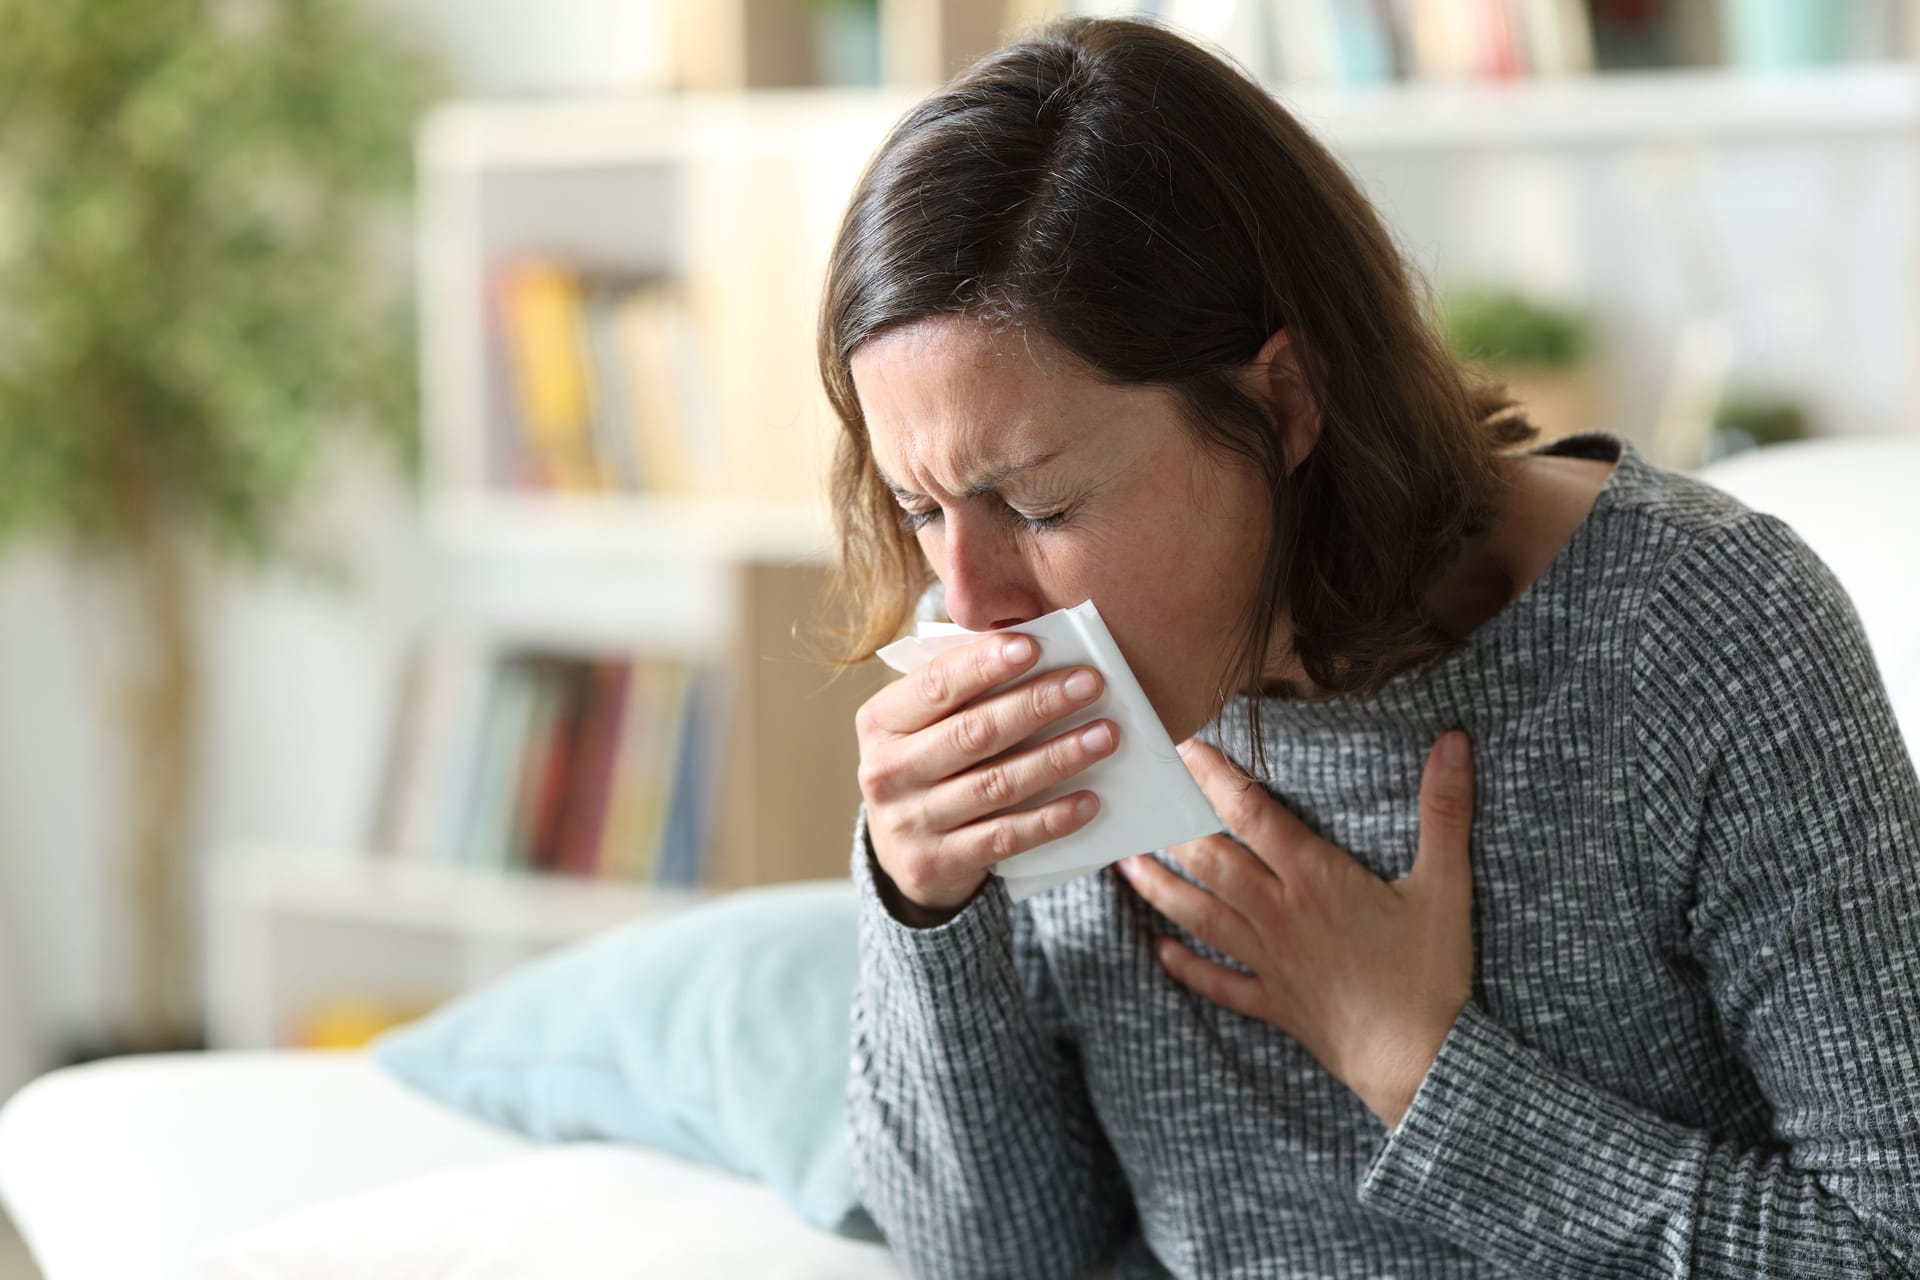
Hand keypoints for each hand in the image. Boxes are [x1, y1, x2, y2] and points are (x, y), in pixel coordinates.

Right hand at [856, 631, 1120, 923]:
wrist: (899, 851)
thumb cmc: (927, 763)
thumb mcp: (924, 723)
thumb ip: (962, 686)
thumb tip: (1031, 644)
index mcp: (881, 722)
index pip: (935, 684)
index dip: (983, 664)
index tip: (1033, 646)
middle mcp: (886, 772)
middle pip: (974, 732)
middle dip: (1037, 704)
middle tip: (1090, 683)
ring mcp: (908, 822)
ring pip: (996, 784)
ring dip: (1057, 758)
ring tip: (1104, 736)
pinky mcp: (935, 863)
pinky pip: (1005, 837)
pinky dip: (1050, 818)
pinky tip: (1088, 800)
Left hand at [1115, 732, 1475, 1128]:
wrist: (1418, 1061)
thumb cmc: (1431, 973)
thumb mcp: (1446, 885)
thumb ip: (1445, 810)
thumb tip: (1454, 742)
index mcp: (1314, 879)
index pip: (1253, 814)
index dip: (1216, 777)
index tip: (1185, 748)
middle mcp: (1279, 913)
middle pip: (1211, 861)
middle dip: (1173, 826)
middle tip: (1141, 799)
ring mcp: (1269, 960)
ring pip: (1199, 915)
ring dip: (1159, 888)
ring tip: (1125, 863)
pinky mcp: (1272, 1001)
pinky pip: (1218, 982)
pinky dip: (1186, 966)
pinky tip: (1159, 950)